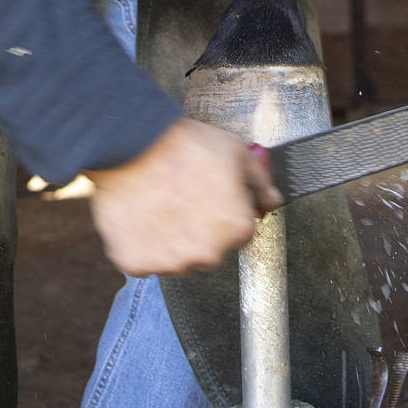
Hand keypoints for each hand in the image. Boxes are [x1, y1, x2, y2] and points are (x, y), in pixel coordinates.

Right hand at [87, 119, 282, 275]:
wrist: (134, 143)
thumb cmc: (184, 145)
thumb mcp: (236, 152)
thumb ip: (260, 181)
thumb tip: (273, 199)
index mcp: (236, 229)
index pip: (238, 233)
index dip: (223, 212)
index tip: (207, 196)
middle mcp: (207, 254)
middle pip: (207, 251)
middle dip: (198, 231)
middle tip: (181, 198)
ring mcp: (170, 263)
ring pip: (175, 260)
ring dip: (170, 242)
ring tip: (159, 204)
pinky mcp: (136, 264)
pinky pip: (142, 261)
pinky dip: (140, 245)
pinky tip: (140, 216)